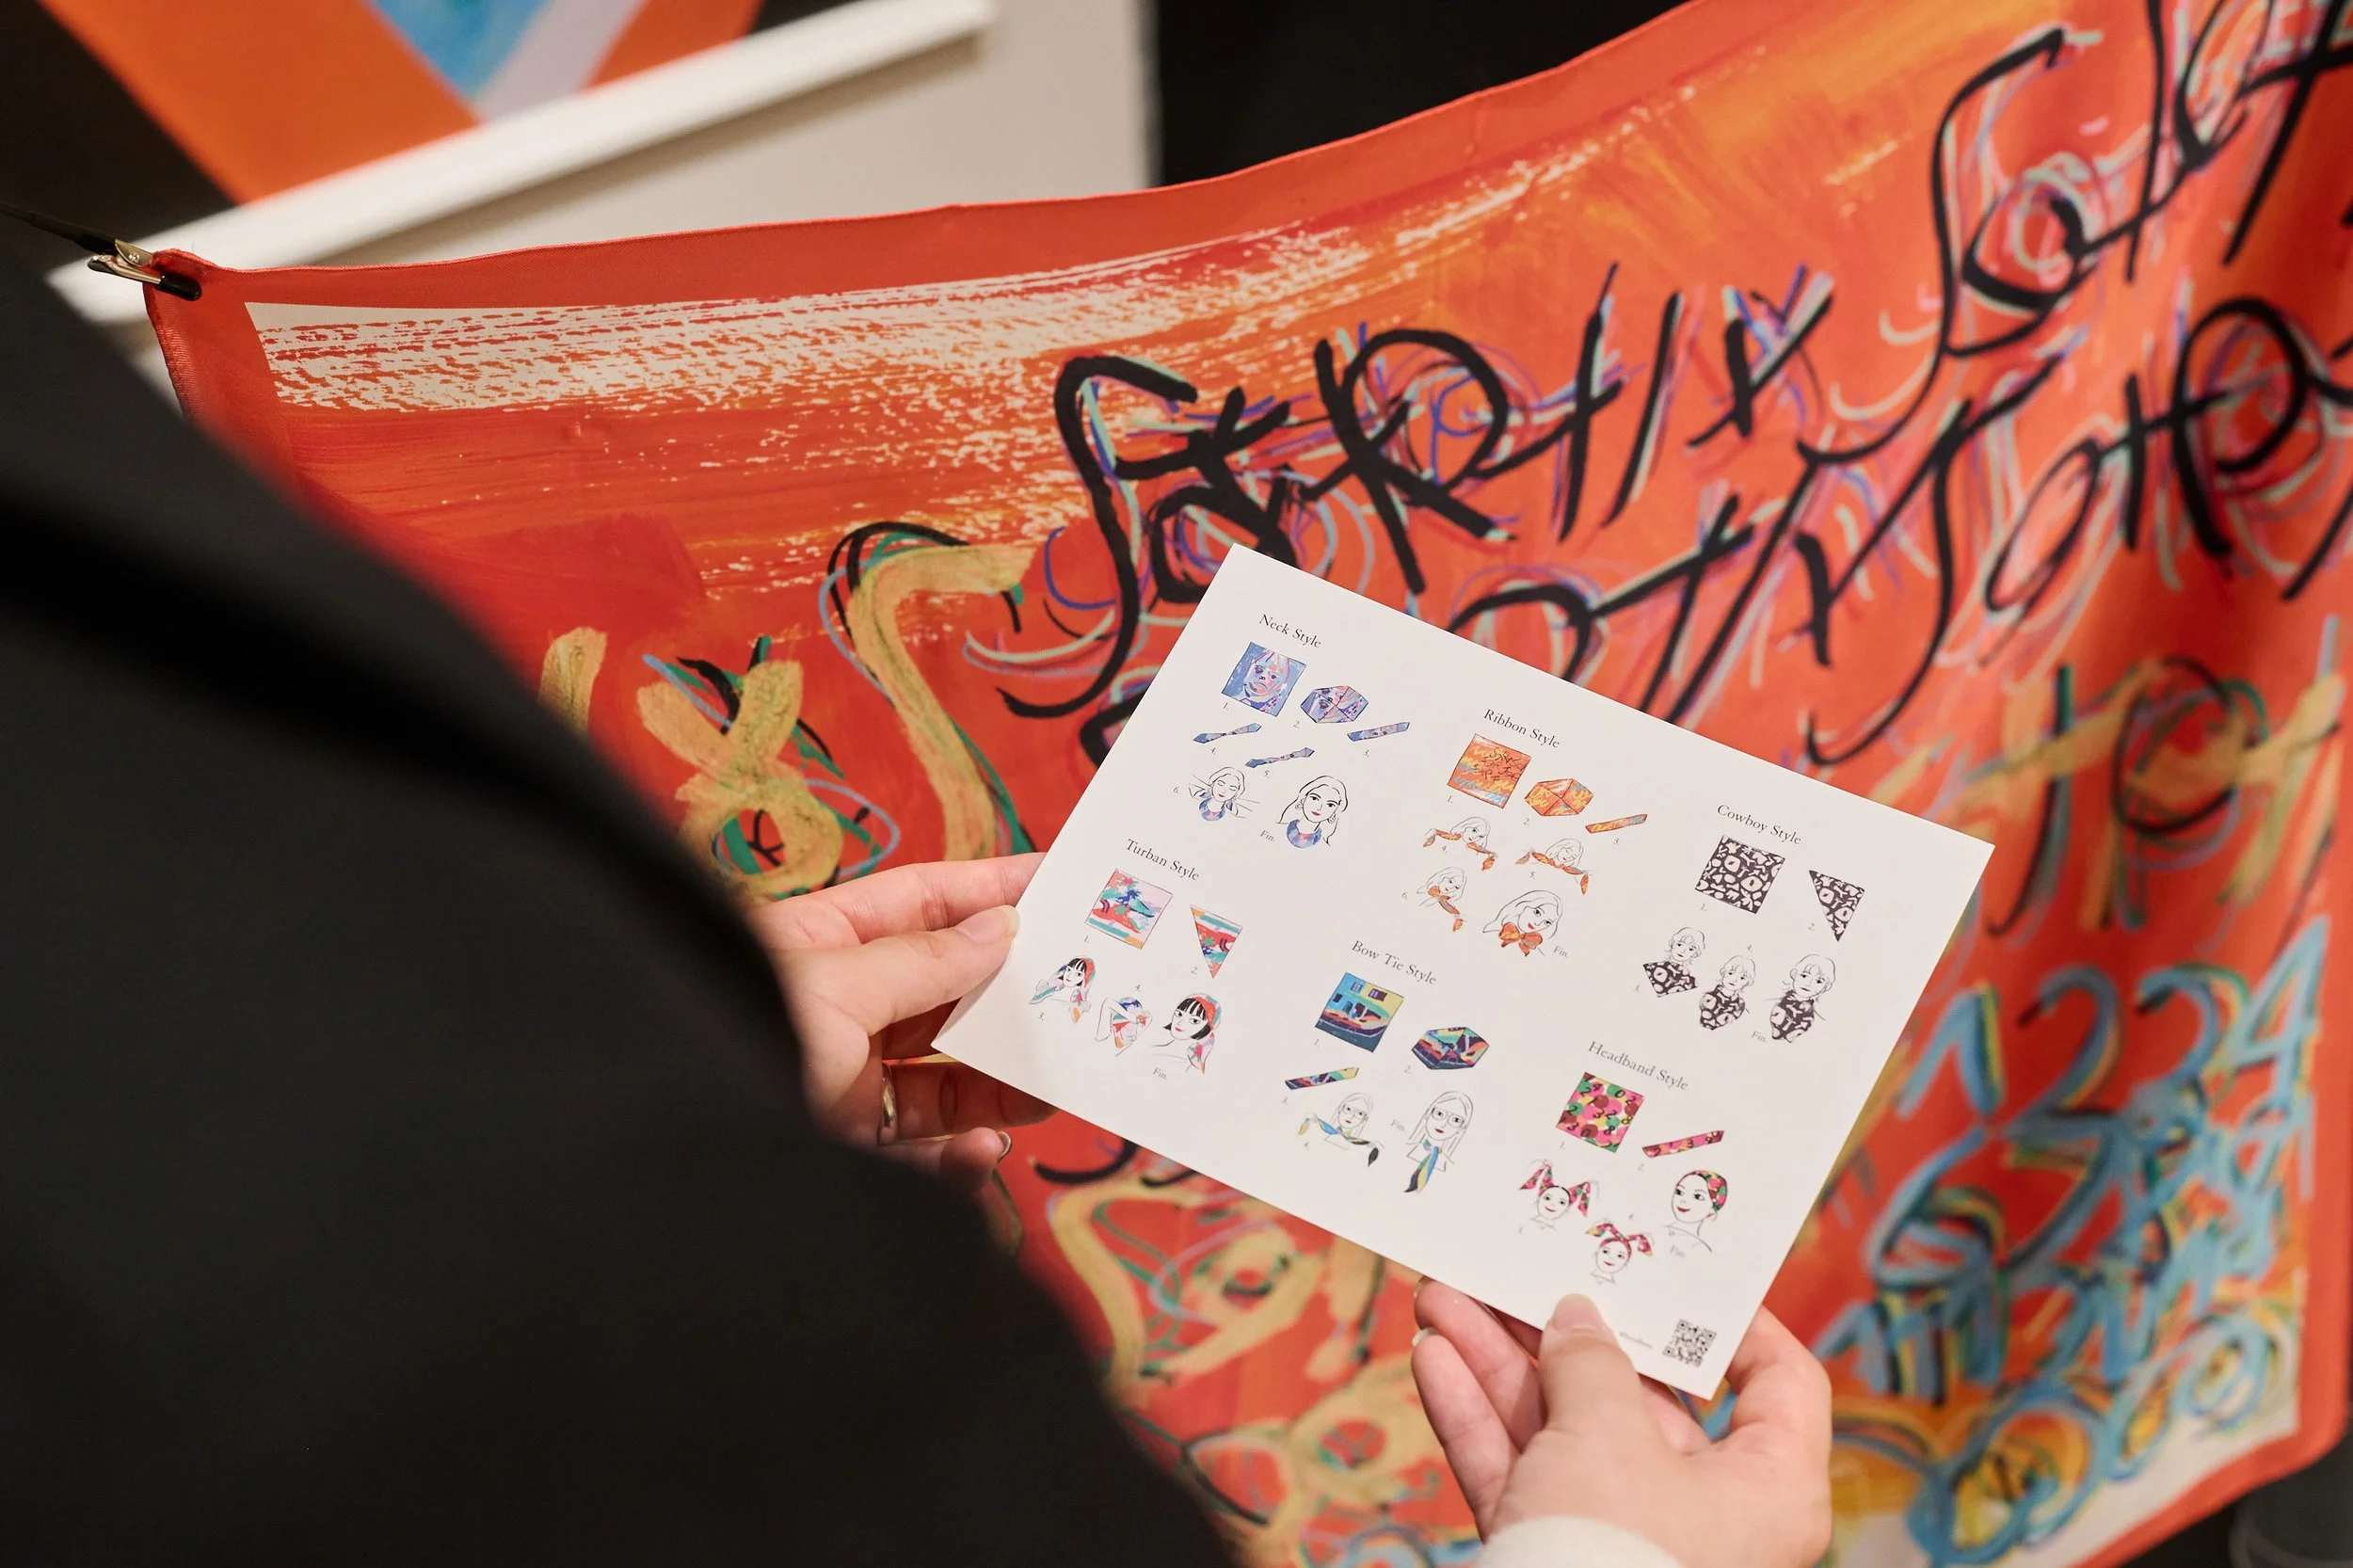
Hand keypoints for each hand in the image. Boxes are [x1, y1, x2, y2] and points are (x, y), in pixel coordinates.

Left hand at [747, 855, 1052, 1192]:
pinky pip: (923, 1158)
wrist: (667, 1179)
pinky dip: (961, 1158)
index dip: (991, 890)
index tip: (1063, 883)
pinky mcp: (845, 1162)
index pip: (921, 904)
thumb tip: (1001, 924)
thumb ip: (924, 961)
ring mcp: (839, 1090)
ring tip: (1046, 1086)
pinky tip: (979, 1151)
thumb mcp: (833, 989)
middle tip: (1081, 995)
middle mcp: (833, 1015)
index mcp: (818, 947)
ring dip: (1000, 1084)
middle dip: (1010, 997)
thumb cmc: (728, 1043)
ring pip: (945, 1081)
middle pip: (944, 994)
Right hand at [1411, 1280, 1831, 1567]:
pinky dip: (1476, 1419)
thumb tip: (1576, 1320)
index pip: (1778, 1385)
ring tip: (1442, 1297)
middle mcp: (1704, 1513)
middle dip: (1557, 1332)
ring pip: (1561, 1430)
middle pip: (1635, 1396)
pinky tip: (1433, 1360)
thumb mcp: (1607, 1434)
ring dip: (1497, 1363)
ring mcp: (1625, 1537)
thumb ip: (1591, 1360)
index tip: (1677, 1276)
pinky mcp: (1559, 1557)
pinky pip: (1520, 1476)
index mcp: (1766, 1487)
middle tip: (1516, 1272)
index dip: (1734, 1322)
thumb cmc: (1616, 1553)